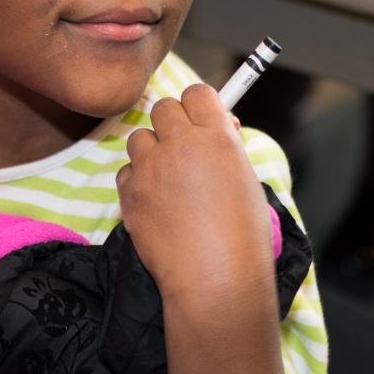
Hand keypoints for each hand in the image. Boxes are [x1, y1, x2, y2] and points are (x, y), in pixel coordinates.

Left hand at [117, 83, 272, 309]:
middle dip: (173, 123)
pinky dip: (138, 181)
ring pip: (139, 137)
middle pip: (163, 107)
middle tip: (186, 149)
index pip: (197, 93)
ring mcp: (150, 167)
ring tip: (170, 180)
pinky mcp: (129, 193)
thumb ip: (225, 146)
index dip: (199, 106)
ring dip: (152, 151)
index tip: (203, 121)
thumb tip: (215, 127)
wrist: (215, 280)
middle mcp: (179, 144)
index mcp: (216, 136)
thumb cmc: (244, 236)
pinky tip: (156, 203)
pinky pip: (126, 171)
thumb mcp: (247, 179)